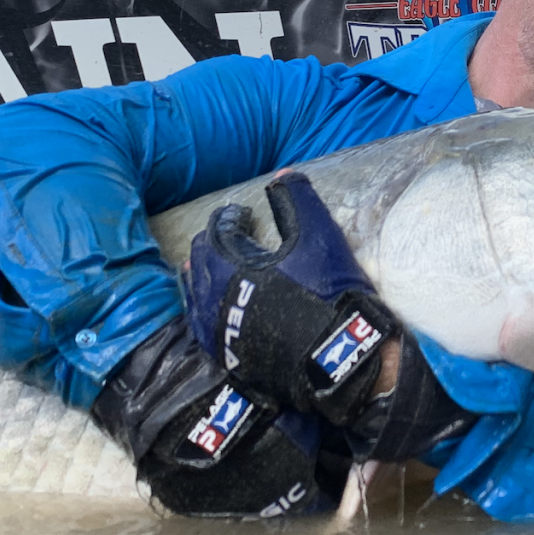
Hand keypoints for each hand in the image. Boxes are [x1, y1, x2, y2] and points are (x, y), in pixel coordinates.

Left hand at [184, 171, 397, 426]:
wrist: (337, 358)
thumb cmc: (327, 292)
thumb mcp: (318, 236)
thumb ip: (297, 200)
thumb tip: (280, 176)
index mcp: (230, 265)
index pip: (217, 231)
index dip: (228, 217)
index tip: (240, 213)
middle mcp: (215, 298)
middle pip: (201, 261)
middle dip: (211, 243)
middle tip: (227, 237)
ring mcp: (221, 331)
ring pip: (196, 297)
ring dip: (202, 277)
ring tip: (209, 269)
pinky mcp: (231, 357)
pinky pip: (205, 327)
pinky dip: (207, 310)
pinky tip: (217, 310)